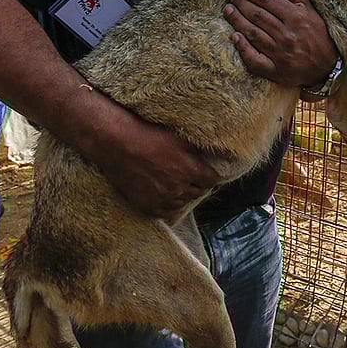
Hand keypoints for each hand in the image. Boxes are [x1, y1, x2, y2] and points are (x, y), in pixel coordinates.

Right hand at [88, 103, 220, 220]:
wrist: (116, 142)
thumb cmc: (149, 134)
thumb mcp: (180, 137)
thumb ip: (205, 148)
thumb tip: (230, 154)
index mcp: (191, 170)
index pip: (212, 179)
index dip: (209, 174)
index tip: (205, 170)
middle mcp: (180, 188)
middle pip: (198, 192)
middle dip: (197, 183)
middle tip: (188, 174)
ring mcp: (163, 199)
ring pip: (183, 202)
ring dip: (183, 194)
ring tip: (175, 183)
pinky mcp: (148, 207)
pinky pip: (166, 213)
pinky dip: (168, 205)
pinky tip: (165, 195)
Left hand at [223, 0, 337, 87]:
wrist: (328, 67)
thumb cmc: (317, 33)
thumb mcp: (308, 6)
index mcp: (295, 17)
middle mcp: (287, 34)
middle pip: (256, 15)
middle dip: (240, 3)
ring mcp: (280, 53)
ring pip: (252, 33)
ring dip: (237, 20)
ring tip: (227, 10)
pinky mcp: (275, 70)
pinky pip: (255, 59)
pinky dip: (243, 48)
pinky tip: (234, 37)